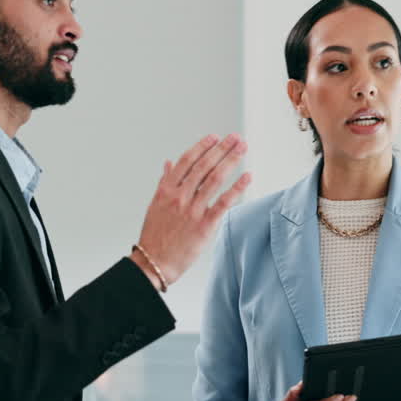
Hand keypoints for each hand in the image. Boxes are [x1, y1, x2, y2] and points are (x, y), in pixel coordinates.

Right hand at [132, 134, 250, 288]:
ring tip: (242, 148)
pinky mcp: (204, 225)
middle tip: (235, 138)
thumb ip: (164, 182)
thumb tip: (168, 163)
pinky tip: (247, 176)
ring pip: (215, 179)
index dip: (202, 147)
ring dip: (231, 160)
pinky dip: (237, 187)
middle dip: (222, 149)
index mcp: (166, 190)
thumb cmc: (155, 235)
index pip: (186, 161)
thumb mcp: (155, 205)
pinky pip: (224, 202)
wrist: (154, 262)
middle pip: (204, 166)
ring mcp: (192, 210)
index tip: (214, 137)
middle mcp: (180, 196)